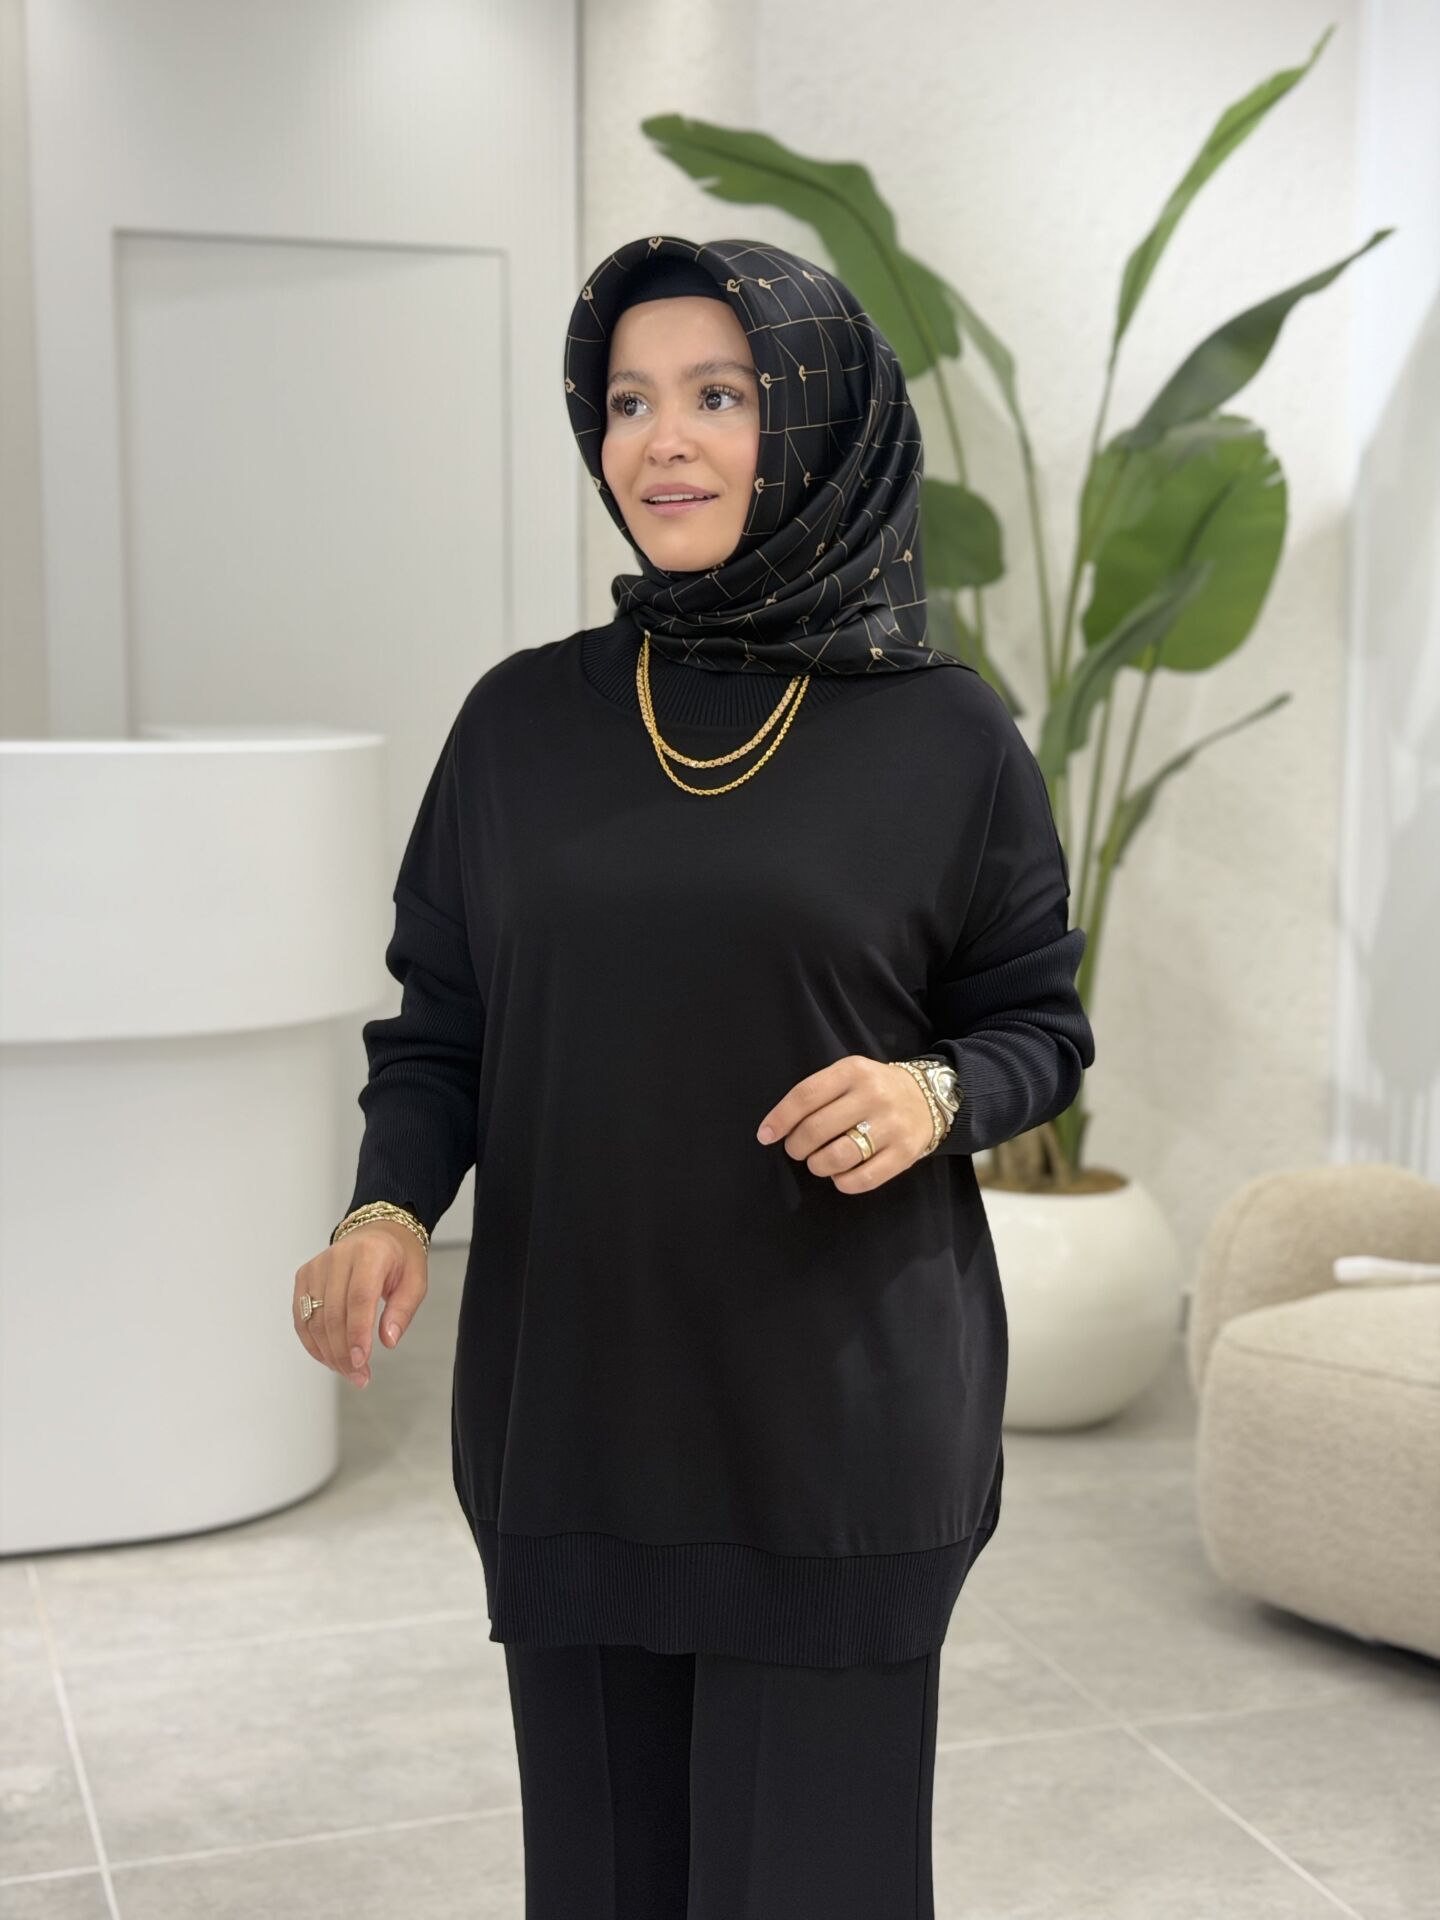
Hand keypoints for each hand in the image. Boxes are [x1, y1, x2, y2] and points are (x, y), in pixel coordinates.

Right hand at [292, 1219, 427, 1387]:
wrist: (377, 1232)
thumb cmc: (399, 1258)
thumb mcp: (416, 1281)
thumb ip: (403, 1311)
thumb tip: (388, 1340)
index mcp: (370, 1253)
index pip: (358, 1298)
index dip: (357, 1334)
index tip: (362, 1362)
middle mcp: (338, 1257)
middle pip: (333, 1314)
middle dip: (344, 1352)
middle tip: (359, 1377)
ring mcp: (317, 1266)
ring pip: (314, 1319)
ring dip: (328, 1353)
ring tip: (348, 1371)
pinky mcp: (304, 1277)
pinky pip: (302, 1317)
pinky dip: (313, 1342)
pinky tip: (329, 1358)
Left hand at [755, 1054, 938, 1192]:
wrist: (929, 1097)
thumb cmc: (874, 1089)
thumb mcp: (849, 1074)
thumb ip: (817, 1093)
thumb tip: (776, 1127)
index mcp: (853, 1071)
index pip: (805, 1096)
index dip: (780, 1119)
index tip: (765, 1136)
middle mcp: (873, 1095)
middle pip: (816, 1129)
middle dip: (796, 1146)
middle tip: (797, 1149)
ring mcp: (891, 1126)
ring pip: (837, 1157)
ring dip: (817, 1165)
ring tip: (818, 1162)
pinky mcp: (904, 1153)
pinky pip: (863, 1179)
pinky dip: (842, 1182)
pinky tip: (840, 1175)